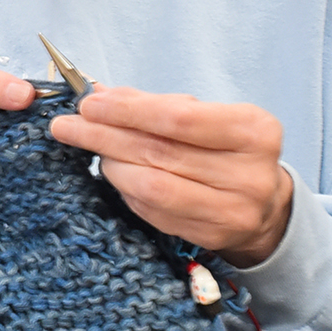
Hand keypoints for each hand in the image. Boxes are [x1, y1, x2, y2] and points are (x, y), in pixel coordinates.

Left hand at [47, 87, 293, 263]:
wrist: (264, 202)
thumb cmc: (225, 148)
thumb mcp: (204, 116)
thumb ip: (154, 105)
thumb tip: (98, 94)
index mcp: (254, 131)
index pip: (178, 119)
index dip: (128, 111)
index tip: (89, 104)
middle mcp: (250, 173)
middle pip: (160, 152)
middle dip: (105, 136)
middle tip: (67, 126)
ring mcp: (232, 210)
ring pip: (151, 185)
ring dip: (111, 165)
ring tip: (92, 150)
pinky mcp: (211, 236)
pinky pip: (152, 211)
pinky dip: (126, 189)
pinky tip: (115, 174)